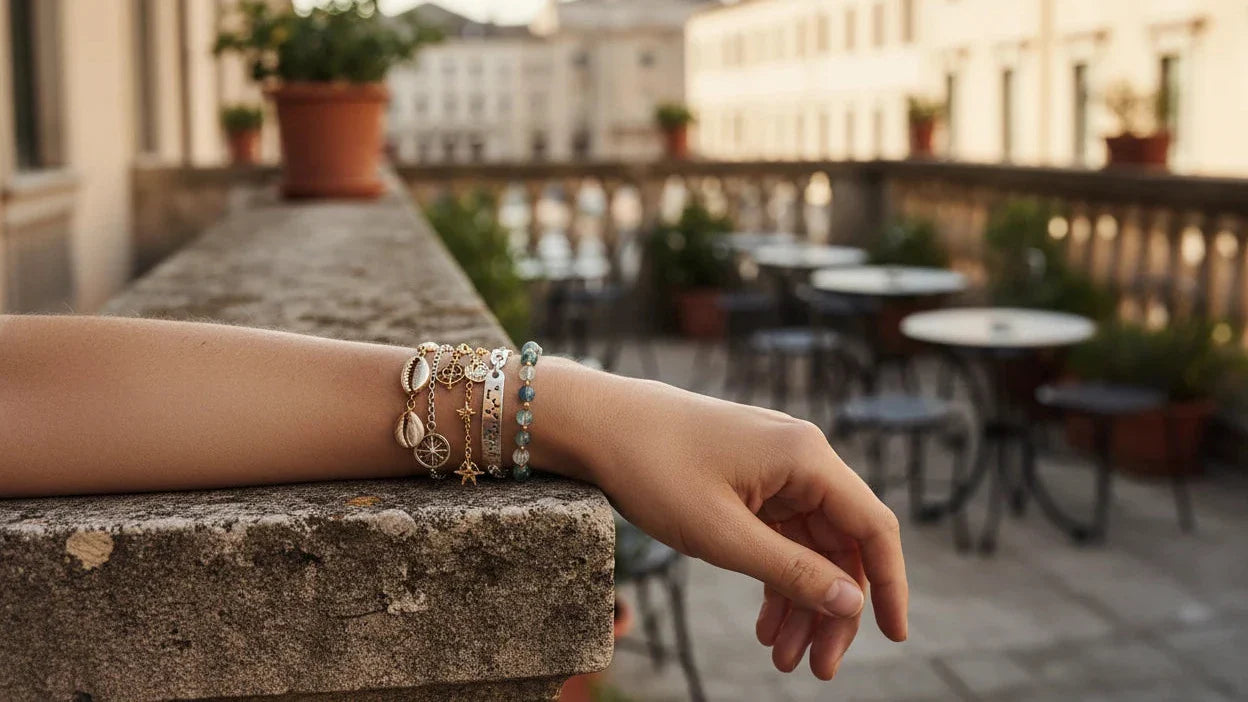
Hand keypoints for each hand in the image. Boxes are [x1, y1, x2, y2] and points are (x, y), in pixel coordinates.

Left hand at [545, 363, 907, 679]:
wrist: (596, 424)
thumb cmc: (653, 469)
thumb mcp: (723, 535)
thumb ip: (792, 571)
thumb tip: (853, 603)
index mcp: (807, 459)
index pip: (873, 528)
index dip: (890, 585)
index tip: (894, 637)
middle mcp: (801, 457)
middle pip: (840, 544)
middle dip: (831, 609)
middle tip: (815, 667)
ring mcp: (775, 466)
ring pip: (809, 545)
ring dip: (800, 601)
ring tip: (781, 657)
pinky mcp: (750, 477)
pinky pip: (779, 534)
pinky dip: (775, 577)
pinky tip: (765, 622)